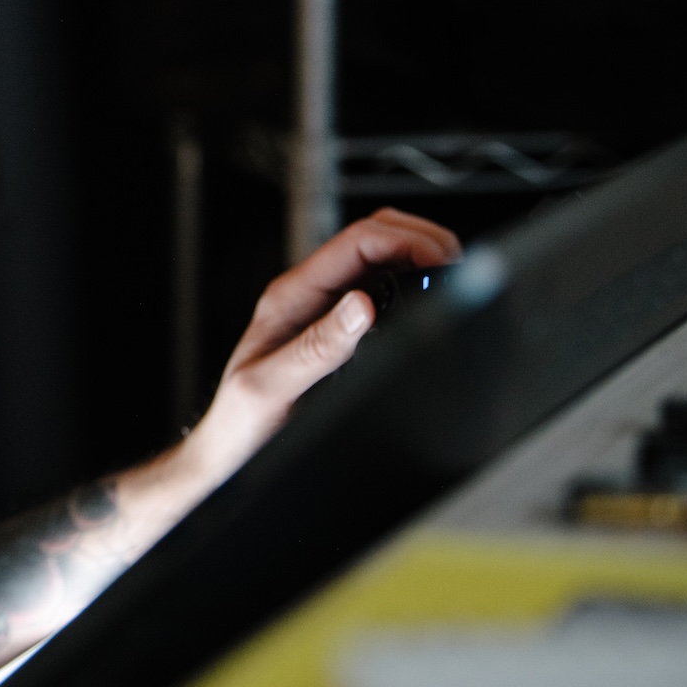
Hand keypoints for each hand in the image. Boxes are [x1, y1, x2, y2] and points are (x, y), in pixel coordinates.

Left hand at [188, 207, 460, 483]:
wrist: (228, 449)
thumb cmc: (241, 421)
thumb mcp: (273, 387)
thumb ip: (318, 347)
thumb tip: (363, 307)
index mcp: (290, 297)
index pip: (356, 242)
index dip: (406, 240)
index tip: (443, 259)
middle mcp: (306, 295)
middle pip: (371, 237)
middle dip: (420, 239)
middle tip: (458, 263)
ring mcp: (321, 308)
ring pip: (377, 259)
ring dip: (416, 256)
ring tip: (451, 275)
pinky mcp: (333, 328)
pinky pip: (377, 290)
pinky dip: (409, 284)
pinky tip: (427, 299)